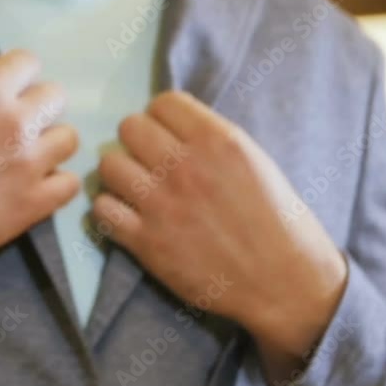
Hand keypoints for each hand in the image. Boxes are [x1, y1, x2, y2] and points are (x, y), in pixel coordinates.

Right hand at [0, 50, 79, 301]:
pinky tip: (32, 187)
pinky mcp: (32, 205)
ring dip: (49, 144)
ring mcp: (28, 164)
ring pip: (68, 139)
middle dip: (35, 108)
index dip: (16, 77)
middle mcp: (15, 122)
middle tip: (14, 128)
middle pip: (55, 98)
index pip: (28, 62)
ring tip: (25, 158)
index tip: (7, 92)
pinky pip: (69, 184)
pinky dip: (54, 184)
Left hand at [94, 91, 346, 379]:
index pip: (163, 102)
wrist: (284, 283)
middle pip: (129, 127)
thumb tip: (171, 125)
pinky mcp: (146, 241)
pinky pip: (101, 209)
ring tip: (135, 189)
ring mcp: (161, 204)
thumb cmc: (276, 220)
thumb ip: (210, 139)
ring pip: (108, 165)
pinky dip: (110, 212)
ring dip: (119, 176)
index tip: (167, 136)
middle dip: (137, 142)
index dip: (162, 118)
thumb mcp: (254, 161)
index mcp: (218, 140)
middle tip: (149, 163)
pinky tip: (126, 217)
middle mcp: (185, 166)